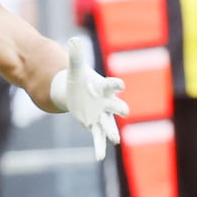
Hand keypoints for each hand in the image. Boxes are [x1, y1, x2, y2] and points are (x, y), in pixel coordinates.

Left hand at [60, 37, 126, 159]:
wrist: (75, 93)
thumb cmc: (78, 80)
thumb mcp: (75, 68)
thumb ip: (76, 55)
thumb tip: (72, 39)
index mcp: (102, 87)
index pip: (112, 85)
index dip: (116, 84)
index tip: (120, 84)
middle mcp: (105, 102)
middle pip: (115, 105)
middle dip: (120, 108)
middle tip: (124, 111)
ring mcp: (101, 115)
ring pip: (108, 124)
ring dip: (111, 131)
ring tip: (115, 140)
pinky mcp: (94, 124)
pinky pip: (97, 137)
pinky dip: (99, 146)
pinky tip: (99, 157)